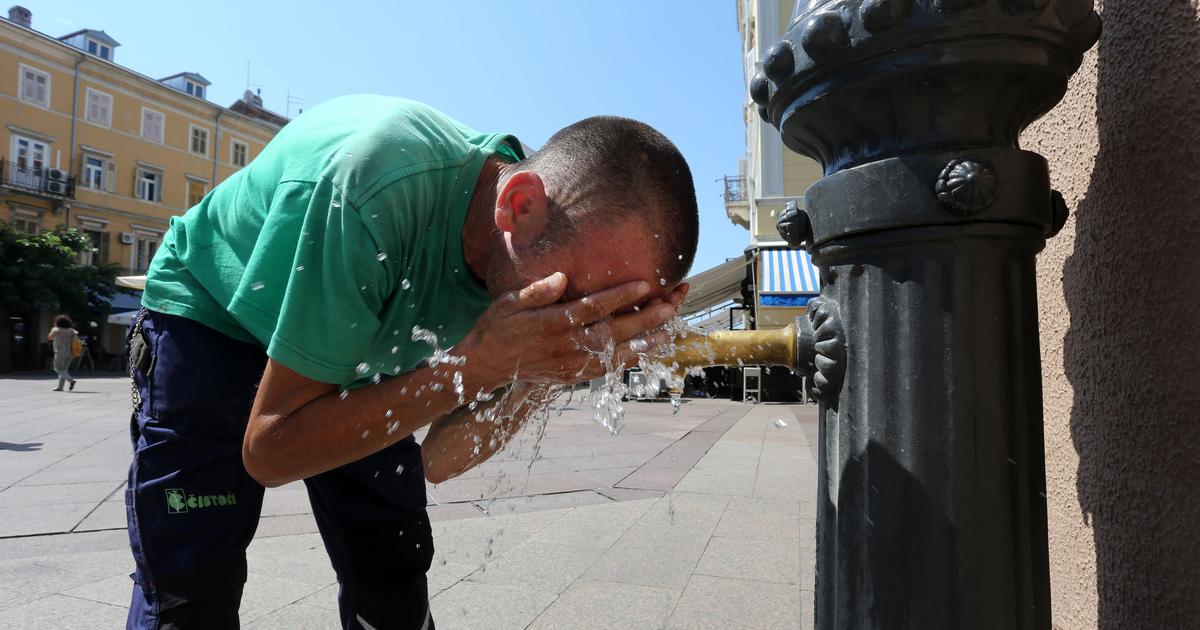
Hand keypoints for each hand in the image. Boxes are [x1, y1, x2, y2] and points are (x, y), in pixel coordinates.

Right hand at [455, 273, 679, 390]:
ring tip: (668, 333)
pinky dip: (626, 362)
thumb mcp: (508, 302)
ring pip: (614, 355)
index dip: (621, 296)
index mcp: (551, 323)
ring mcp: (569, 365)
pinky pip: (604, 371)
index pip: (593, 307)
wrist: (484, 366)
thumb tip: (562, 278)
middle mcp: (564, 346)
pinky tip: (644, 353)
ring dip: (643, 344)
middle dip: (644, 319)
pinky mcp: (571, 377)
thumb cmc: (497, 327)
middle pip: (612, 332)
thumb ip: (536, 291)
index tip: (645, 284)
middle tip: (670, 307)